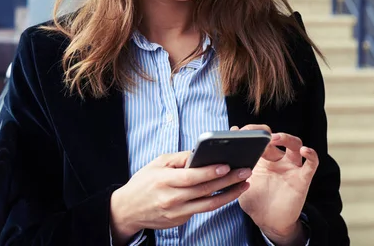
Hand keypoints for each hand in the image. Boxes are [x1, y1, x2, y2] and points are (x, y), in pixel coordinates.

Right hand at [109, 151, 250, 244]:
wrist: (128, 210)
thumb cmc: (144, 182)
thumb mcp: (158, 163)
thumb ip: (180, 158)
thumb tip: (202, 152)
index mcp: (164, 181)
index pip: (191, 177)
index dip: (210, 172)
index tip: (227, 165)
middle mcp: (172, 199)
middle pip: (205, 190)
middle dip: (228, 180)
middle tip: (246, 171)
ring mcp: (177, 213)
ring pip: (209, 204)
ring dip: (230, 194)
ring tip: (244, 184)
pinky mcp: (180, 221)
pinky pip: (202, 209)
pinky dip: (217, 200)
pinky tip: (229, 192)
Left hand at [234, 125, 318, 244]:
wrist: (268, 222)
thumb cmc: (254, 201)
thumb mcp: (240, 181)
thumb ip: (235, 165)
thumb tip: (225, 148)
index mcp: (263, 158)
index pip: (261, 137)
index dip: (252, 132)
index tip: (239, 132)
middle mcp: (278, 159)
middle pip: (277, 137)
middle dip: (266, 134)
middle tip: (255, 135)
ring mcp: (291, 168)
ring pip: (295, 144)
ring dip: (286, 138)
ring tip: (274, 138)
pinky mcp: (302, 179)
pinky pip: (311, 164)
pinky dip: (311, 155)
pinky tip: (304, 150)